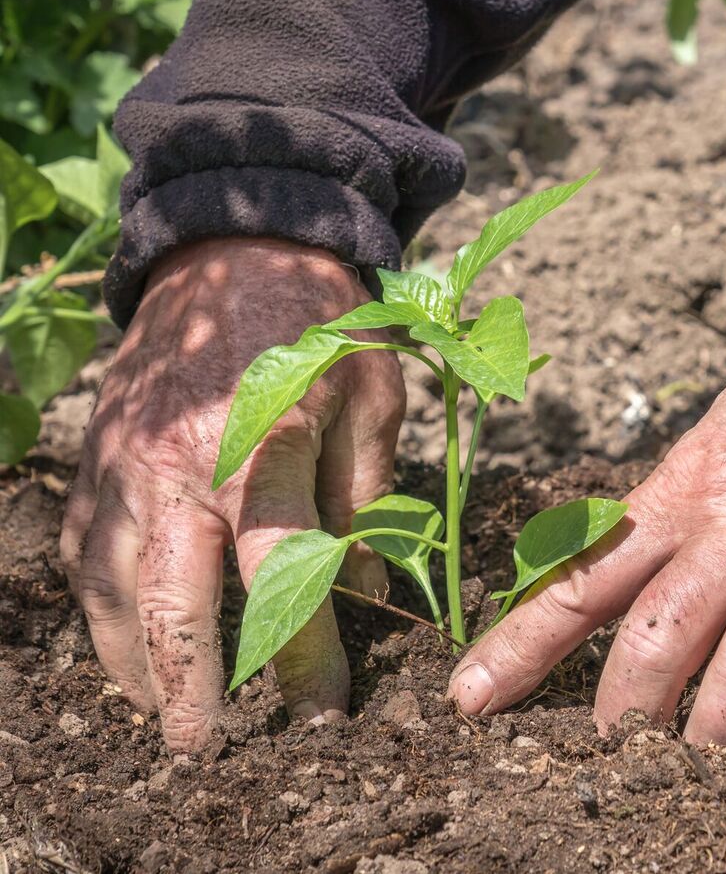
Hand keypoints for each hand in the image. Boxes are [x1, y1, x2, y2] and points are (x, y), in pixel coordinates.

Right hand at [59, 238, 404, 750]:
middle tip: (205, 748)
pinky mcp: (97, 454)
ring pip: (108, 584)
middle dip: (188, 687)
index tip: (321, 710)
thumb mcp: (374, 400)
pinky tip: (122, 634)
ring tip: (161, 708)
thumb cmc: (322, 323)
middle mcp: (179, 467)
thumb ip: (365, 500)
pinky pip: (81, 545)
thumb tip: (364, 593)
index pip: (281, 582)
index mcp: (262, 452)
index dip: (301, 657)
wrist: (236, 247)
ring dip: (131, 660)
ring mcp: (124, 462)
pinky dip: (98, 601)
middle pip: (170, 601)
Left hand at [450, 268, 725, 763]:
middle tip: (610, 760)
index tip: (472, 699)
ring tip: (702, 774)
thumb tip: (643, 552)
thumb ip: (685, 492)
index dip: (524, 646)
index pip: (586, 577)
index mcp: (689, 487)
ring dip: (716, 736)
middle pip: (656, 640)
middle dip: (623, 715)